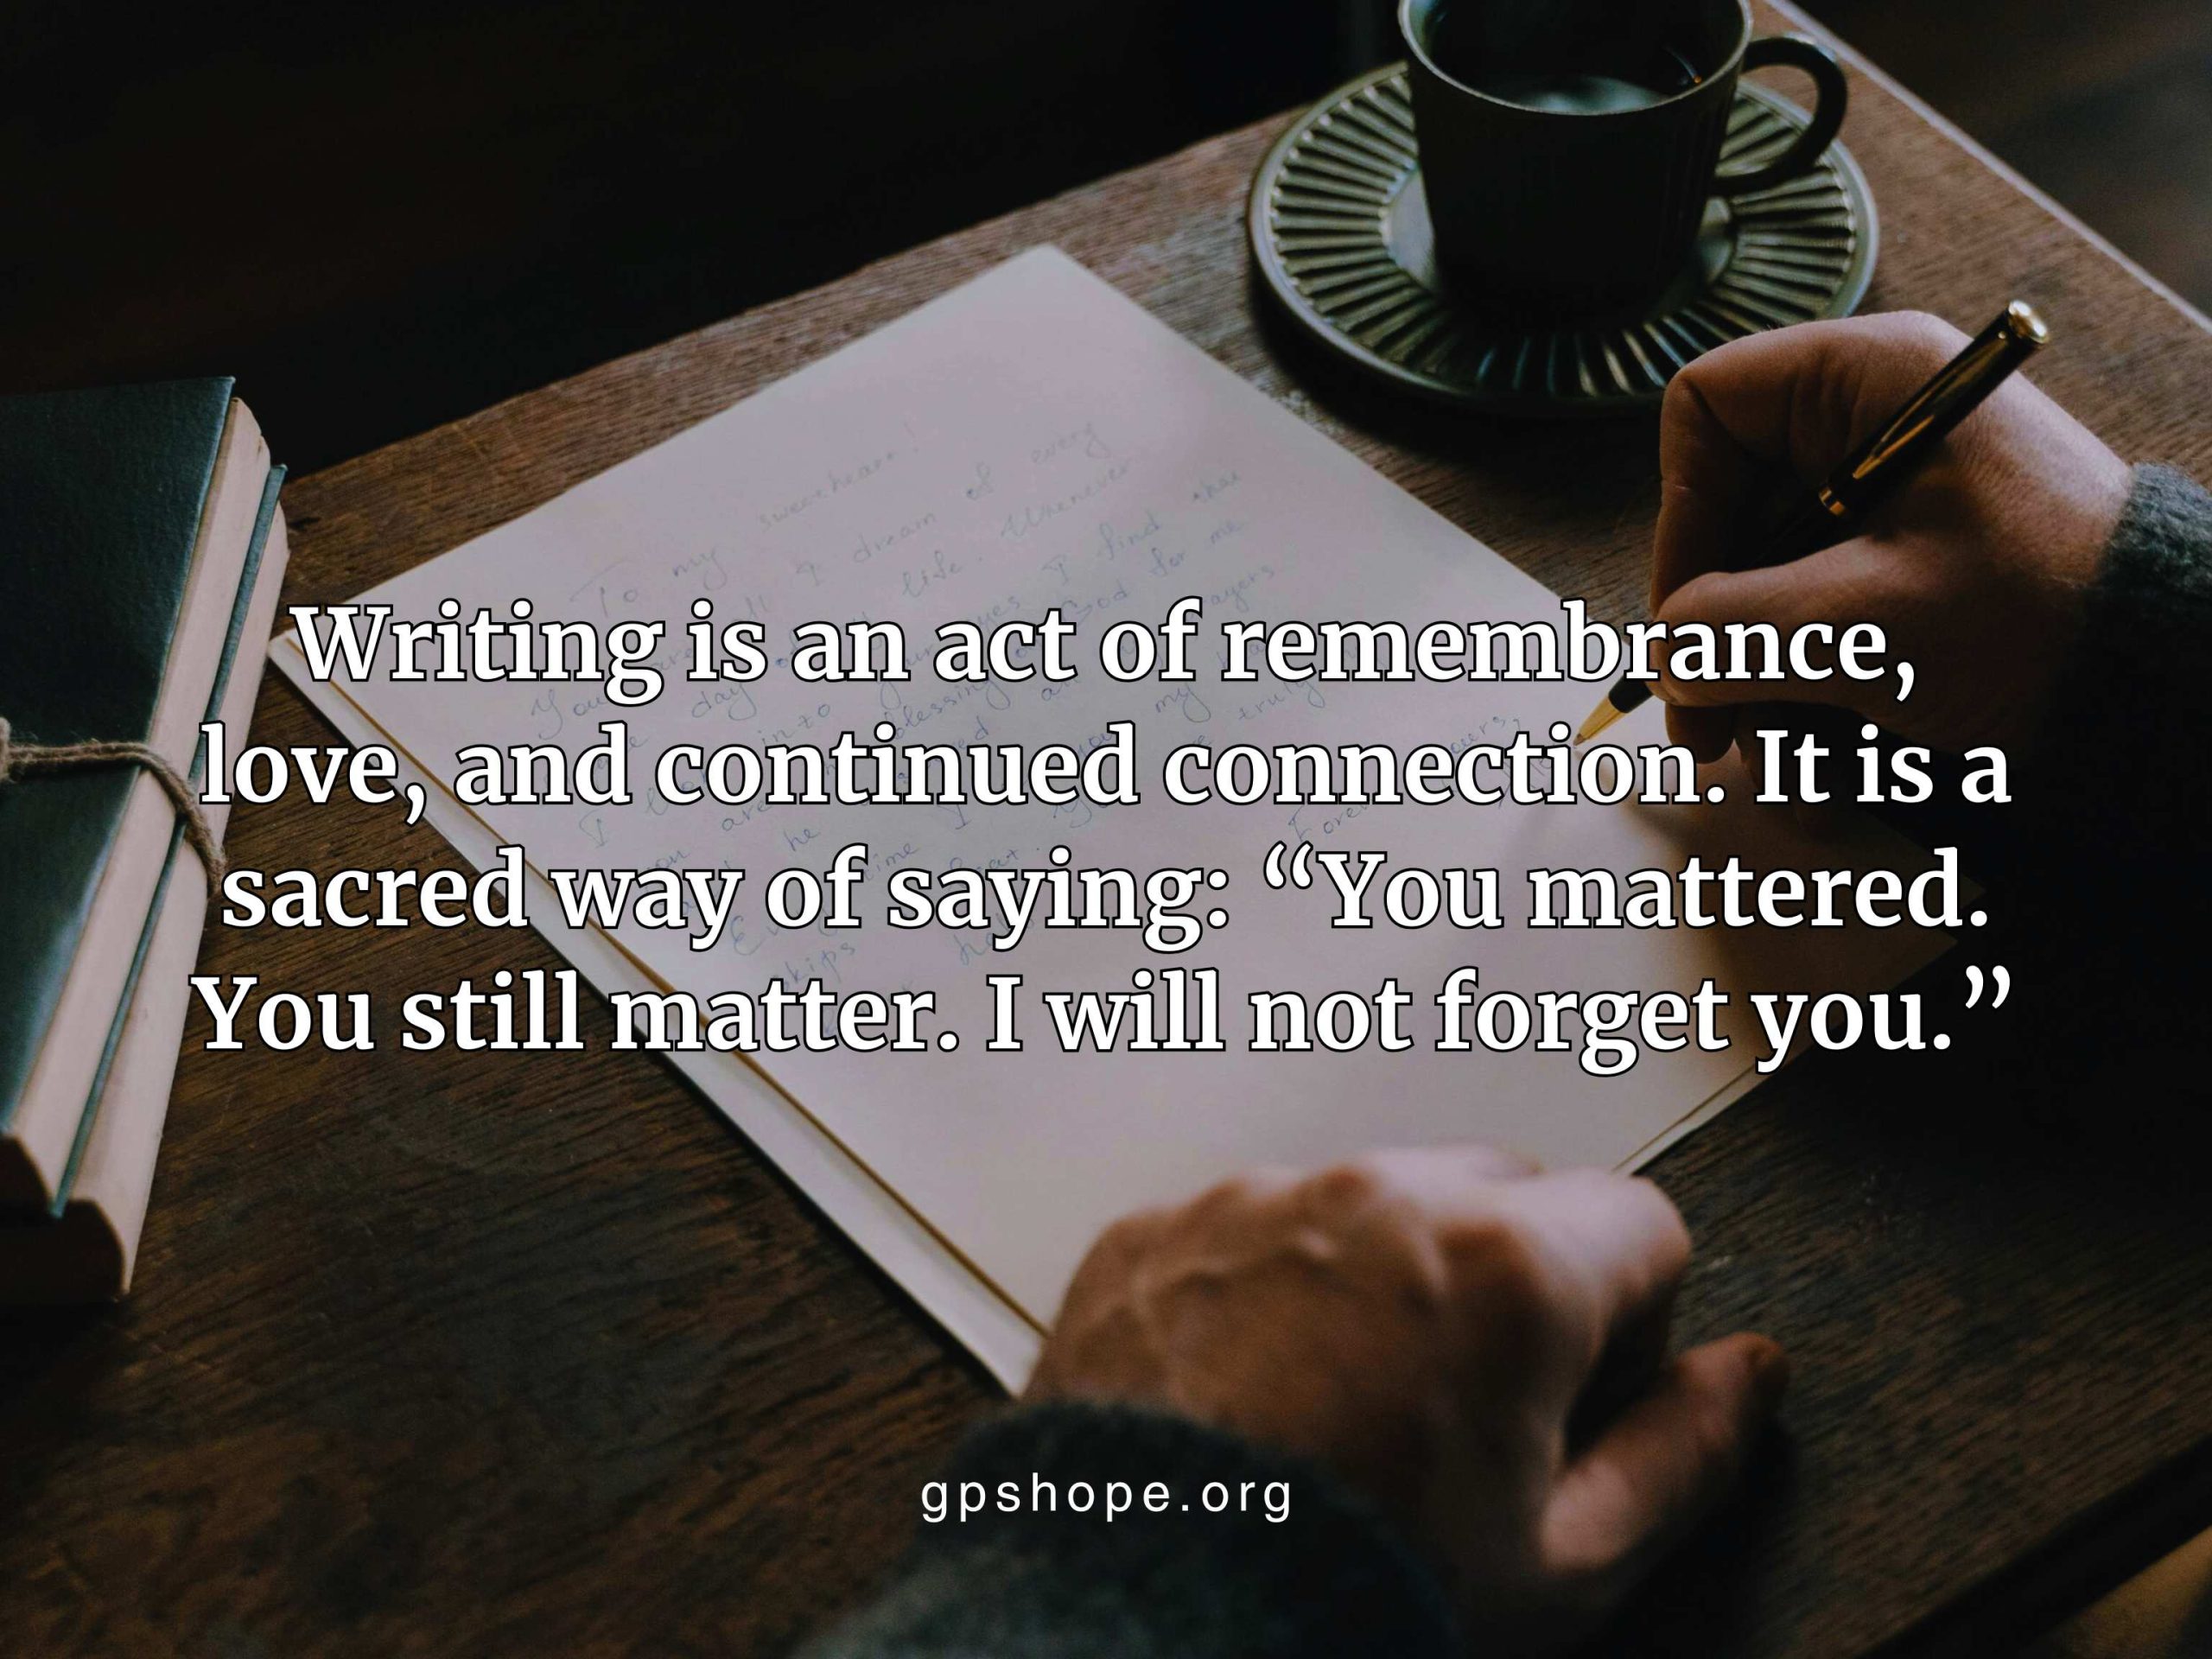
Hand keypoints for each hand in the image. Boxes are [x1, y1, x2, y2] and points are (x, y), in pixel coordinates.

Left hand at [1026, 1147, 1786, 1651]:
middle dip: (1511, 1280)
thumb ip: (1684, 1454)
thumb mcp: (1564, 1567)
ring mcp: (1253, 1203)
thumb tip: (1748, 1379)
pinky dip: (1268, 1286)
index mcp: (1504, 1266)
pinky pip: (1253, 1225)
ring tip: (1344, 1412)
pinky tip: (1255, 1396)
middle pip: (1505, 1193)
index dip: (1632, 1324)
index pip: (1642, 1223)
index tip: (1575, 1398)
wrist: (1136, 1620)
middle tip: (1464, 1412)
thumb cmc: (1344, 1593)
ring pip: (1373, 1201)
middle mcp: (1378, 1198)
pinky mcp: (1156, 1229)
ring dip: (1385, 1275)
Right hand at [1653, 311, 2131, 759]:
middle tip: (1702, 725)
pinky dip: (1803, 680)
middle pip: (1728, 507)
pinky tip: (1814, 753)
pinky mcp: (1910, 556)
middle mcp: (1870, 421)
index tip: (1685, 618)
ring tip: (1766, 758)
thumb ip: (1736, 633)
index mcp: (1867, 381)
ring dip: (1751, 671)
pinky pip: (1816, 607)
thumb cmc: (2040, 617)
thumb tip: (1662, 658)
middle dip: (1709, 625)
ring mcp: (1891, 492)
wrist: (2169, 675)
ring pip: (1764, 571)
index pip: (1707, 412)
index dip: (1678, 515)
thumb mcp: (1866, 626)